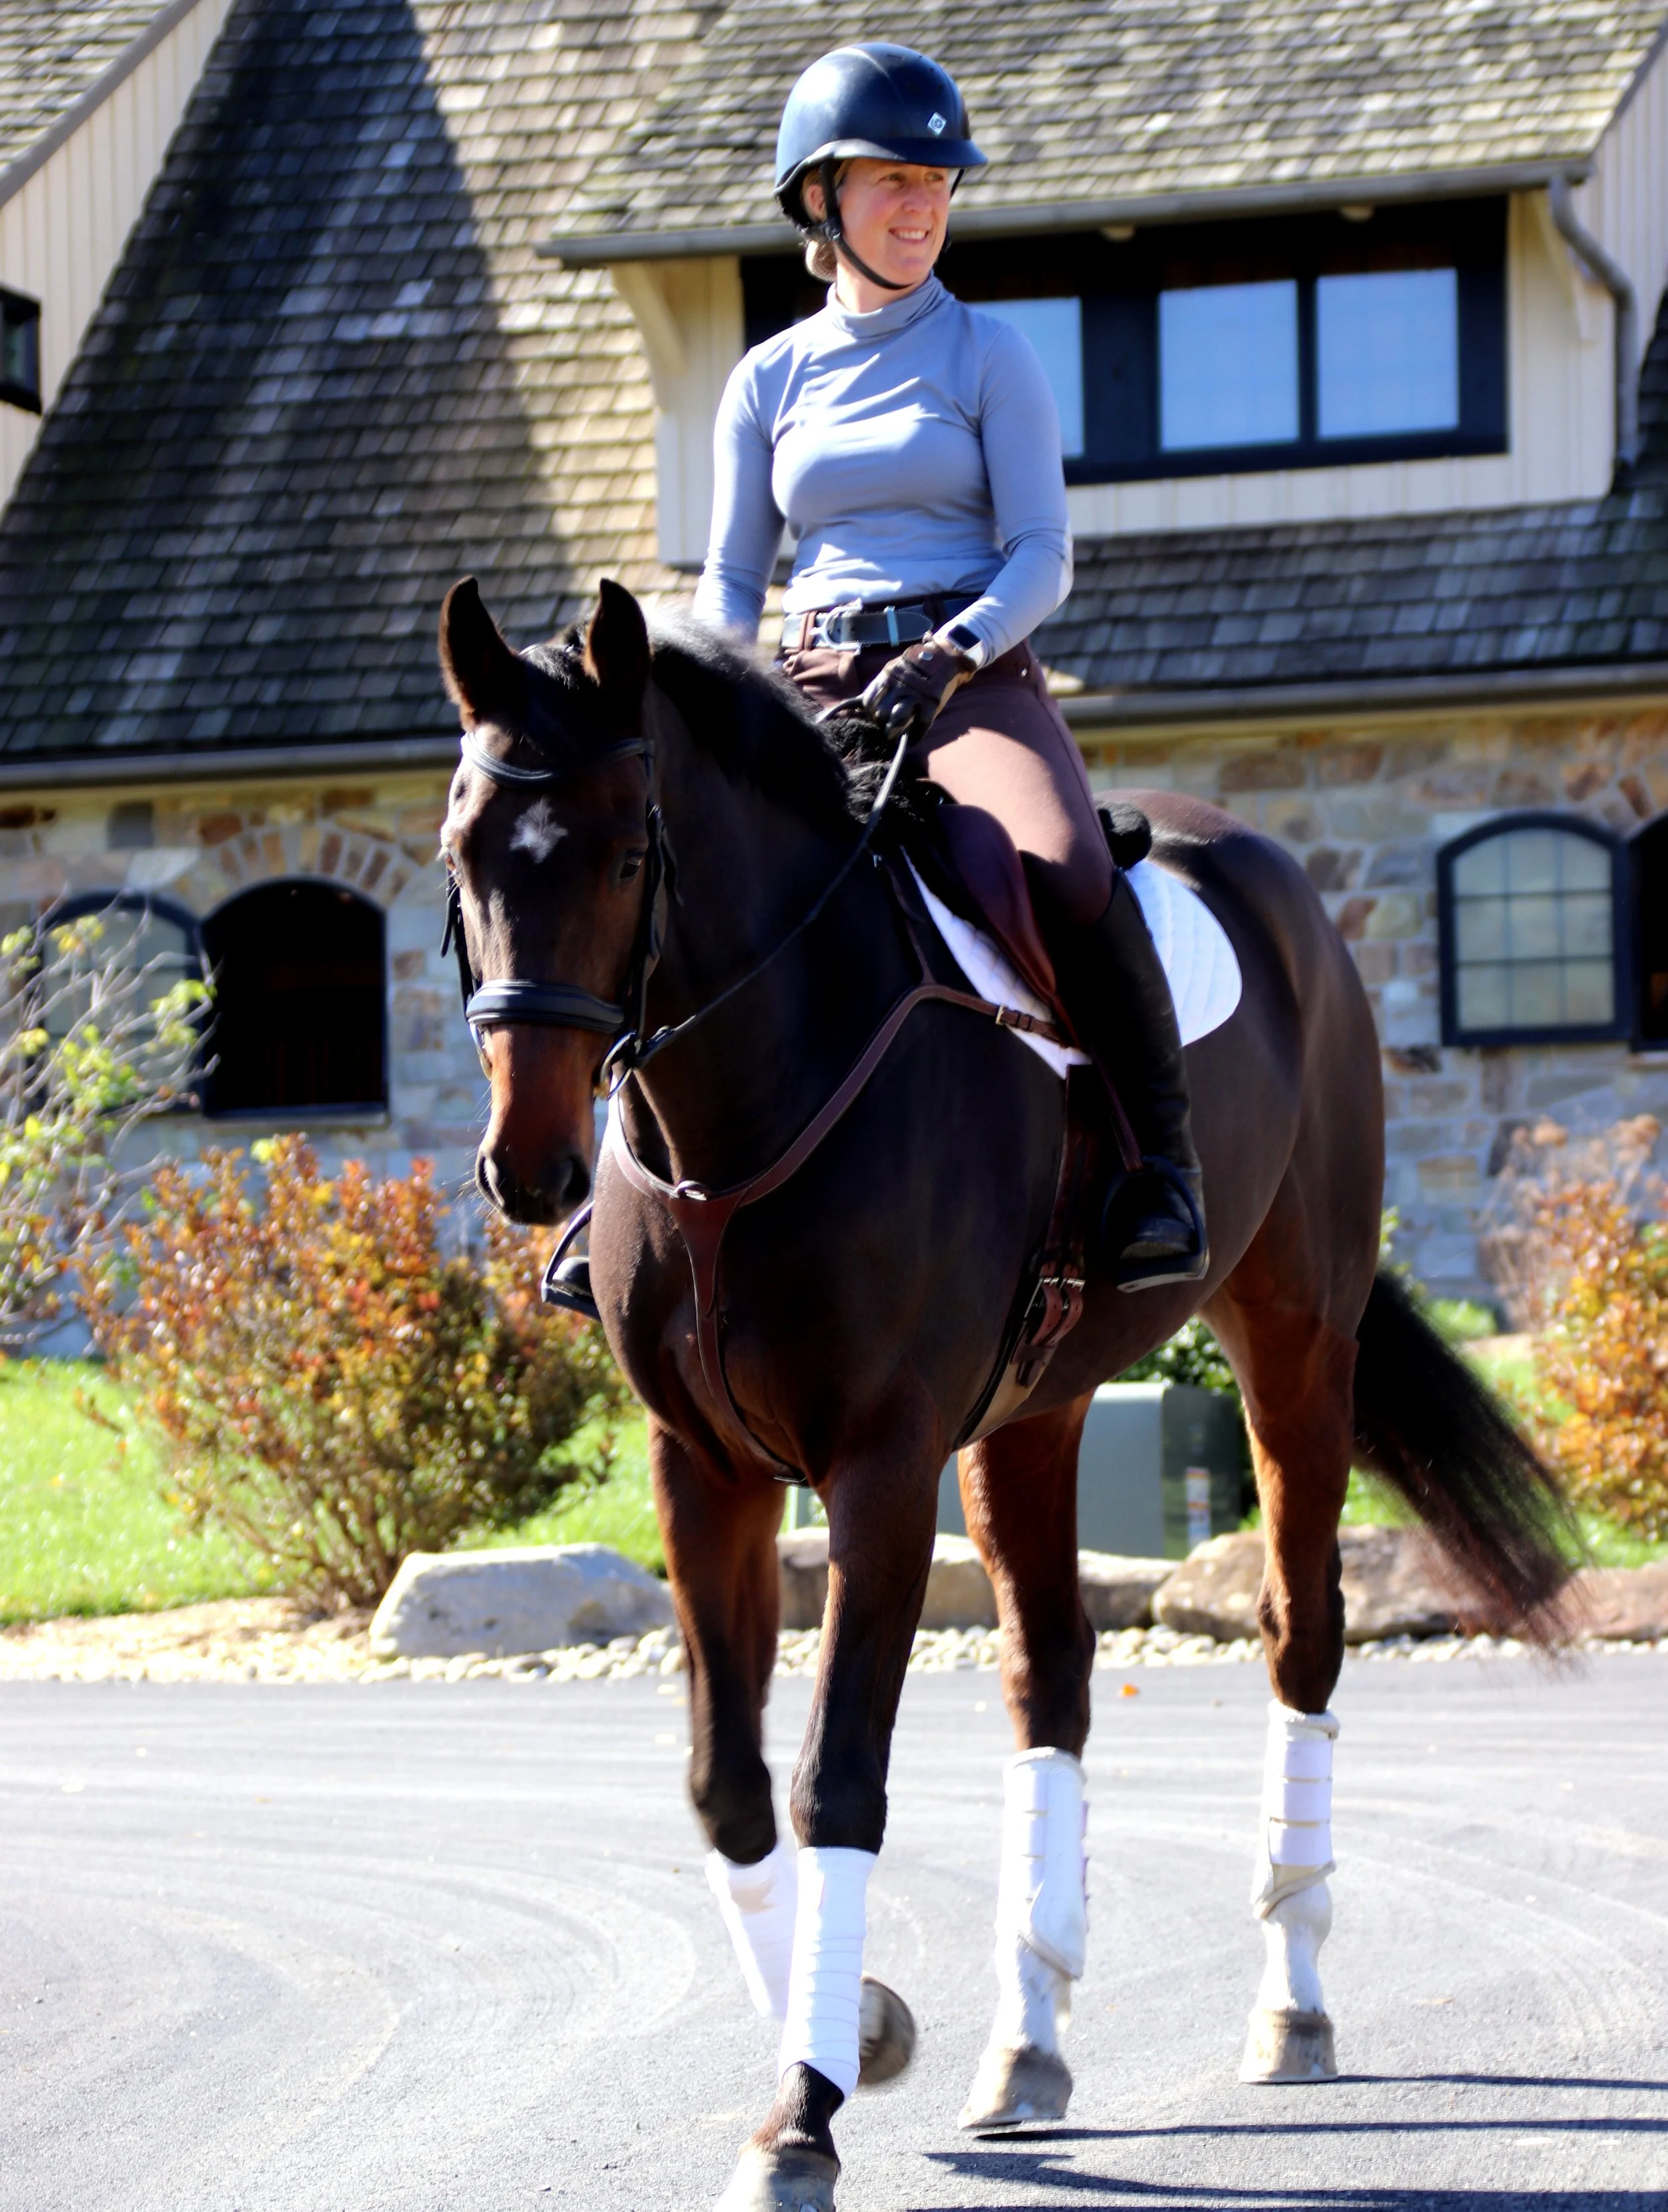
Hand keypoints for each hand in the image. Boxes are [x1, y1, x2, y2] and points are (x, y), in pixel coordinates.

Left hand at [858, 637, 976, 741]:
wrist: (945, 655)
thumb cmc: (918, 664)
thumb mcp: (895, 668)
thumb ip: (880, 685)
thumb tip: (858, 703)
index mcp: (888, 675)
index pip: (869, 700)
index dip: (869, 711)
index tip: (873, 716)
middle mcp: (899, 685)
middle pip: (881, 712)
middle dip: (880, 722)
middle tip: (884, 726)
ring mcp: (916, 694)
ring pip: (897, 718)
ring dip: (894, 730)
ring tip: (894, 734)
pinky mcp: (932, 702)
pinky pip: (921, 724)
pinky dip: (916, 735)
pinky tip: (914, 738)